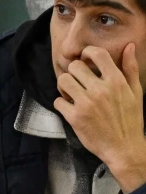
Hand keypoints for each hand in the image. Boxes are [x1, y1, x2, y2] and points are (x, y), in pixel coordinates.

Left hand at [53, 44, 145, 192]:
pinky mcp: (74, 117)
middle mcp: (100, 90)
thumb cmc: (130, 119)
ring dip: (64, 86)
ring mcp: (86, 103)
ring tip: (72, 93)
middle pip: (75, 66)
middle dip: (74, 72)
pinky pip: (58, 101)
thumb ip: (130, 69)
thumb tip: (129, 46)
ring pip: (63, 81)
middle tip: (78, 82)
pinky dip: (61, 104)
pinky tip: (69, 107)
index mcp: (116, 81)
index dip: (87, 53)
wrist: (124, 147)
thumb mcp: (136, 92)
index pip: (97, 54)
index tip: (85, 60)